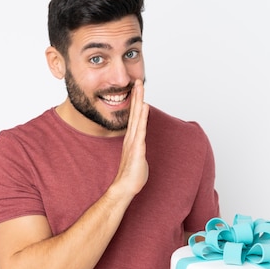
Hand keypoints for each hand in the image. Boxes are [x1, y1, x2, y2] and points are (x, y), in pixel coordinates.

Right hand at [113, 79, 148, 196]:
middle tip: (138, 81)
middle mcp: (131, 137)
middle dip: (137, 96)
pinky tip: (144, 106)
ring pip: (137, 117)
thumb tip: (142, 146)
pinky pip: (141, 129)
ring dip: (139, 101)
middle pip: (135, 112)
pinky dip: (143, 117)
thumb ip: (139, 149)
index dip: (136, 103)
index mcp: (131, 139)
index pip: (135, 117)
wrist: (124, 187)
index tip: (138, 90)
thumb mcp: (138, 158)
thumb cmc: (131, 175)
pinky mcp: (137, 148)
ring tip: (140, 87)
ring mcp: (133, 141)